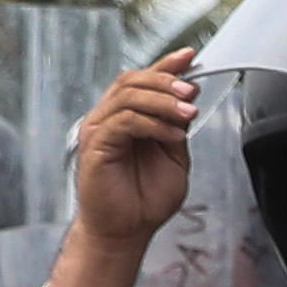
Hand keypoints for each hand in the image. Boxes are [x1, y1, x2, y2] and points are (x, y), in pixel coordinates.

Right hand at [71, 51, 196, 252]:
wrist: (126, 231)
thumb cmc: (145, 199)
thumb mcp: (173, 158)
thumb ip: (176, 130)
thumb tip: (188, 101)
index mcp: (126, 117)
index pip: (143, 81)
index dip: (165, 66)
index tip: (189, 56)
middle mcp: (109, 118)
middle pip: (132, 81)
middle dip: (165, 81)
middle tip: (191, 91)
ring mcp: (99, 130)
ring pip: (128, 98)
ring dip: (162, 101)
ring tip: (188, 113)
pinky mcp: (96, 146)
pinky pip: (124, 123)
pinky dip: (152, 124)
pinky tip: (174, 134)